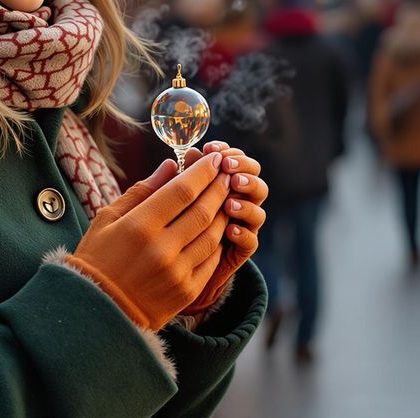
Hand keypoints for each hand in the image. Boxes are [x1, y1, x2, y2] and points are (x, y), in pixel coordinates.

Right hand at [66, 153, 230, 330]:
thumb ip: (142, 191)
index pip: (183, 191)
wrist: (98, 311)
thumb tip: (171, 166)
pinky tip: (219, 227)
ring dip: (223, 212)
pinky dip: (219, 240)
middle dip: (219, 187)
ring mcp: (177, 273)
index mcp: (139, 227)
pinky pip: (212, 260)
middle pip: (203, 210)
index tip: (213, 158)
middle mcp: (161, 249)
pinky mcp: (187, 291)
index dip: (203, 172)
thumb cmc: (98, 258)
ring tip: (226, 196)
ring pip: (212, 234)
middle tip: (226, 171)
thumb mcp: (108, 219)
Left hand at [176, 140, 267, 315]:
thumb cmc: (161, 228)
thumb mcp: (163, 203)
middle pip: (254, 178)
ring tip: (229, 202)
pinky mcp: (238, 252)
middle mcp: (234, 201)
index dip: (227, 152)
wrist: (165, 271)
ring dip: (246, 202)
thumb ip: (174, 182)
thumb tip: (177, 159)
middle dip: (243, 170)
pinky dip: (243, 233)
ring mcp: (239, 226)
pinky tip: (230, 230)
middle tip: (228, 169)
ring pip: (257, 209)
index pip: (234, 159)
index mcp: (218, 183)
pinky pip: (251, 241)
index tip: (211, 148)